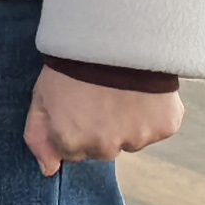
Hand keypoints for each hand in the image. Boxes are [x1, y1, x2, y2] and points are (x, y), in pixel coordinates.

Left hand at [25, 68, 184, 175]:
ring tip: (122, 91)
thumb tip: (49, 170)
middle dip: (101, 129)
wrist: (115, 34)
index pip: (73, 153)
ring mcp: (138, 138)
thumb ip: (38, 137)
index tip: (78, 104)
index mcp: (72, 141)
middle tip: (100, 96)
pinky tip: (143, 92)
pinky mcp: (165, 126)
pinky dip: (153, 114)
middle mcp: (105, 146)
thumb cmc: (72, 64)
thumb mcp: (42, 96)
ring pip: (132, 140)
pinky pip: (158, 128)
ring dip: (128, 122)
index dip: (75, 127)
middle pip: (103, 149)